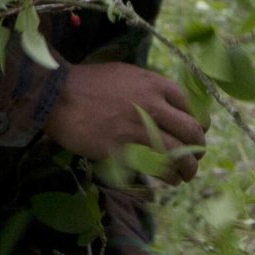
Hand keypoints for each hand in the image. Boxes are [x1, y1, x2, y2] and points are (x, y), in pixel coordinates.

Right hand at [45, 61, 204, 177]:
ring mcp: (137, 129)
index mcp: (154, 85)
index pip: (190, 107)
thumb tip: (164, 103)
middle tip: (195, 158)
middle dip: (198, 148)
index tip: (196, 134)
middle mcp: (152, 106)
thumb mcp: (125, 74)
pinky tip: (168, 180)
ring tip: (185, 175)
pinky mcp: (122, 150)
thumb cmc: (87, 82)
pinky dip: (166, 175)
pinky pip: (154, 167)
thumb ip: (147, 88)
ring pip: (177, 153)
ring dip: (187, 167)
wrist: (57, 95)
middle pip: (190, 131)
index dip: (198, 124)